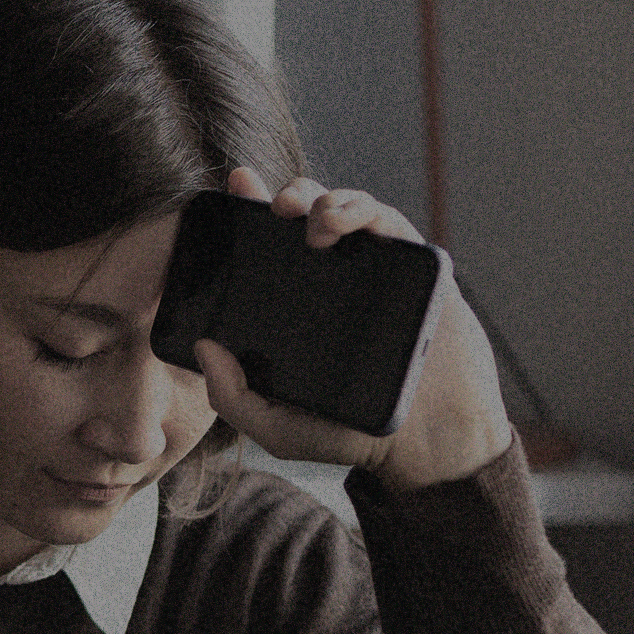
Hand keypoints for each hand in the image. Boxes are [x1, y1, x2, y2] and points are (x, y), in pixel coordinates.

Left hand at [193, 169, 513, 491]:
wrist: (429, 445)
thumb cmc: (352, 436)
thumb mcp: (277, 426)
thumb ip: (232, 398)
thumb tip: (204, 350)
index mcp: (295, 304)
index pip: (265, 248)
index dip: (248, 211)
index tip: (234, 187)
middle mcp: (330, 280)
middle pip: (304, 215)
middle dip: (285, 195)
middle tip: (275, 208)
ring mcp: (372, 270)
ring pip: (345, 207)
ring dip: (323, 197)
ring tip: (310, 221)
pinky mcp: (413, 268)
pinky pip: (387, 221)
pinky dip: (362, 209)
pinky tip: (340, 223)